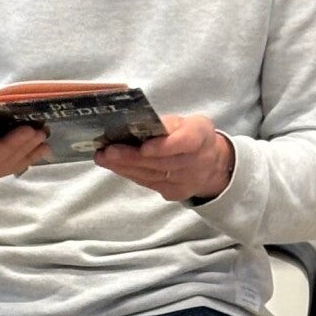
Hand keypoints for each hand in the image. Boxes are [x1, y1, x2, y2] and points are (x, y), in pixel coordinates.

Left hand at [96, 112, 234, 202]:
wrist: (211, 164)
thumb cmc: (190, 135)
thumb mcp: (185, 122)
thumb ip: (165, 124)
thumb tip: (132, 123)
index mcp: (201, 136)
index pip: (186, 142)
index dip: (165, 146)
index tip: (144, 147)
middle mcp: (197, 162)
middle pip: (161, 162)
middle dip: (132, 157)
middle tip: (107, 152)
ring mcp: (185, 181)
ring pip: (151, 175)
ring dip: (124, 166)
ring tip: (103, 158)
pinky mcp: (174, 193)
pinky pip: (148, 183)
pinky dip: (129, 173)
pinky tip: (114, 166)